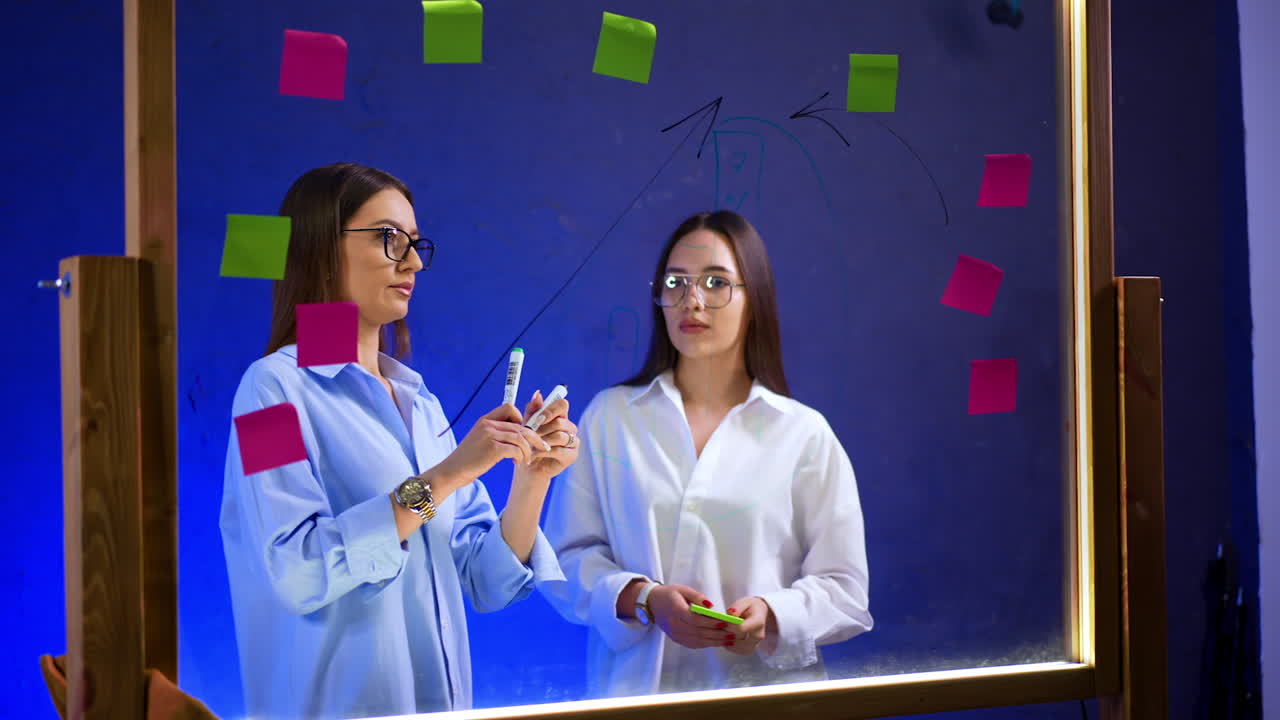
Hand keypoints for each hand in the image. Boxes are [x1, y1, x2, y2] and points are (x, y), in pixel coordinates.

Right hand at [436, 403, 550, 491]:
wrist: (452, 472)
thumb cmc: (468, 460)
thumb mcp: (480, 440)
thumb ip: (496, 433)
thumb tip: (518, 434)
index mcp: (485, 420)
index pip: (509, 407)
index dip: (521, 419)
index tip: (525, 434)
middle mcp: (488, 424)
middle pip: (520, 425)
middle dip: (534, 437)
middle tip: (542, 447)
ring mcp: (490, 435)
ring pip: (521, 438)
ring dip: (528, 450)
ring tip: (526, 460)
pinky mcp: (492, 448)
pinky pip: (516, 449)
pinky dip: (520, 457)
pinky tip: (517, 463)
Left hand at [518, 390, 578, 481]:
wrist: (528, 465)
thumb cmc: (528, 442)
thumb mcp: (527, 424)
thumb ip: (532, 410)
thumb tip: (538, 394)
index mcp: (560, 416)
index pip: (562, 404)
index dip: (550, 410)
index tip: (537, 419)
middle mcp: (570, 427)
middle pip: (560, 422)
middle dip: (542, 430)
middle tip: (529, 436)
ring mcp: (573, 441)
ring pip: (560, 436)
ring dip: (542, 441)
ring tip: (530, 446)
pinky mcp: (572, 455)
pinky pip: (559, 450)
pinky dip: (544, 452)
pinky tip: (534, 455)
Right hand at [648, 585, 732, 649]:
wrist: (652, 604)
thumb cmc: (669, 594)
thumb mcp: (682, 589)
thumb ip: (697, 597)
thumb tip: (711, 606)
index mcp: (675, 610)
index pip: (695, 620)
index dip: (710, 622)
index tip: (725, 622)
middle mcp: (674, 625)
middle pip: (699, 632)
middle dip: (717, 634)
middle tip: (733, 633)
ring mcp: (675, 634)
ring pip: (698, 641)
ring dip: (715, 642)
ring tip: (730, 639)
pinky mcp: (677, 639)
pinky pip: (694, 644)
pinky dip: (707, 644)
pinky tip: (718, 642)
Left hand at [722, 596, 776, 655]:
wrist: (759, 614)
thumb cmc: (750, 607)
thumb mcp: (744, 602)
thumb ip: (737, 607)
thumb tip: (731, 614)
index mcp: (758, 622)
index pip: (741, 628)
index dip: (728, 626)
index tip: (720, 622)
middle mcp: (758, 635)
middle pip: (737, 639)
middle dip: (724, 633)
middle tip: (718, 626)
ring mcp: (755, 644)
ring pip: (736, 647)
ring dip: (725, 640)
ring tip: (721, 631)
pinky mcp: (750, 649)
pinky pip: (737, 651)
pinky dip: (729, 646)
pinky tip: (726, 638)